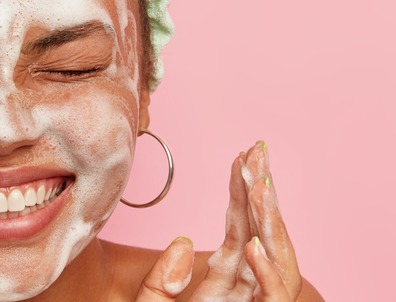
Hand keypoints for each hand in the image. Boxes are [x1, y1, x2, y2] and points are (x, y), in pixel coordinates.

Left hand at [135, 142, 301, 300]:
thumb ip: (161, 281)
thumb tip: (181, 243)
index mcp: (226, 281)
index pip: (240, 228)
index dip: (241, 192)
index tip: (239, 156)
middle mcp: (245, 289)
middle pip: (261, 234)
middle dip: (262, 192)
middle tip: (258, 151)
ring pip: (276, 261)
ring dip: (269, 222)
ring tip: (259, 186)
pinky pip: (274, 298)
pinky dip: (266, 273)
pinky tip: (253, 246)